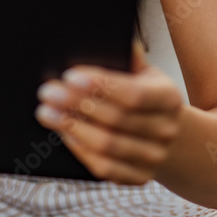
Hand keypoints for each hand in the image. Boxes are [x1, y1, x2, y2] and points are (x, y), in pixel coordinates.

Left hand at [35, 42, 182, 183]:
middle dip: (76, 104)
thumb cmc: (145, 94)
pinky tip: (64, 133)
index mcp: (169, 98)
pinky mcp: (138, 178)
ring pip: (107, 146)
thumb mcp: (144, 72)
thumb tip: (120, 38)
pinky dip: (80, 149)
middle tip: (48, 91)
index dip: (101, 85)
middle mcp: (166, 130)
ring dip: (72, 127)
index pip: (134, 94)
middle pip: (116, 120)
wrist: (164, 134)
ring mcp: (154, 158)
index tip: (69, 75)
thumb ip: (130, 57)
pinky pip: (104, 168)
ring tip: (46, 112)